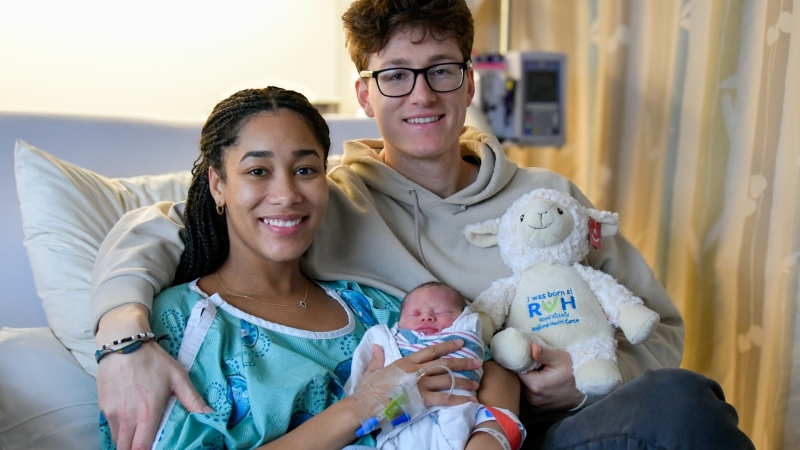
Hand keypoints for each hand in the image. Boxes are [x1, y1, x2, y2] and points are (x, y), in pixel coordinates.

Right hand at [95, 305, 209, 449]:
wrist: (123, 342)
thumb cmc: (152, 359)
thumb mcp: (177, 376)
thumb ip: (192, 399)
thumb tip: (210, 414)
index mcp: (147, 412)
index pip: (141, 448)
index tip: (155, 449)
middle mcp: (127, 416)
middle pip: (125, 449)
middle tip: (147, 445)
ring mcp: (111, 412)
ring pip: (117, 439)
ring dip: (127, 441)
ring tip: (140, 435)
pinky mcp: (102, 406)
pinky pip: (110, 426)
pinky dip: (119, 430)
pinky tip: (130, 422)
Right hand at [358, 340, 480, 407]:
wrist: (365, 405)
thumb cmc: (368, 389)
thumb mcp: (372, 370)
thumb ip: (377, 357)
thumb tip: (376, 346)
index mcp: (406, 362)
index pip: (431, 350)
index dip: (447, 346)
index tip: (460, 343)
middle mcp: (417, 370)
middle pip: (445, 364)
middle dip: (463, 362)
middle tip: (477, 362)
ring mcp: (420, 384)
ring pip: (448, 380)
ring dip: (464, 382)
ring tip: (476, 384)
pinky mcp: (422, 399)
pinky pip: (445, 398)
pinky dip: (459, 399)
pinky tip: (470, 400)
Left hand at [517, 342, 584, 411]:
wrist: (586, 389)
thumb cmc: (573, 371)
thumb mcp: (560, 358)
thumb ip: (543, 353)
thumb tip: (531, 347)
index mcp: (534, 385)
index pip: (516, 371)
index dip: (520, 363)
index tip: (526, 357)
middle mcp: (532, 398)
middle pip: (518, 381)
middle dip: (523, 372)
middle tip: (532, 363)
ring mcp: (536, 406)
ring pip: (523, 389)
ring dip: (527, 380)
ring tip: (537, 372)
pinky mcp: (540, 409)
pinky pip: (529, 396)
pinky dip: (531, 389)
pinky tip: (541, 381)